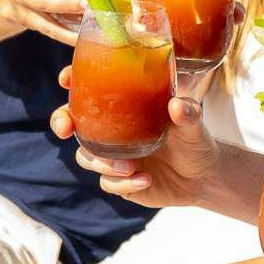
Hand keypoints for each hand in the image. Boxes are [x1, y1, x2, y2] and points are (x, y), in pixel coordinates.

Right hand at [50, 73, 222, 208]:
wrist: (202, 177)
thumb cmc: (195, 140)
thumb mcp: (194, 124)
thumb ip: (188, 114)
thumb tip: (177, 106)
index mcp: (125, 107)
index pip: (91, 89)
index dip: (73, 81)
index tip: (66, 79)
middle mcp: (112, 130)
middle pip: (73, 121)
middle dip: (61, 121)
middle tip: (65, 127)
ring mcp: (112, 156)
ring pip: (86, 156)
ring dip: (101, 162)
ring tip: (129, 166)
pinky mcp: (118, 181)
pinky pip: (107, 183)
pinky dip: (123, 184)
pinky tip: (145, 180)